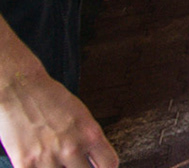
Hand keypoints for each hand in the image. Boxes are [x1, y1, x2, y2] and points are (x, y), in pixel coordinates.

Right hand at [0, 66, 117, 167]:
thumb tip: (91, 158)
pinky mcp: (25, 163)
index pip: (109, 164)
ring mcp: (48, 157)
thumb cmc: (49, 98)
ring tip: (55, 162)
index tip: (96, 167)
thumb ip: (87, 138)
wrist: (19, 88)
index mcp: (90, 133)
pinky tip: (39, 163)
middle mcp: (72, 147)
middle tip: (72, 164)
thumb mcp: (80, 115)